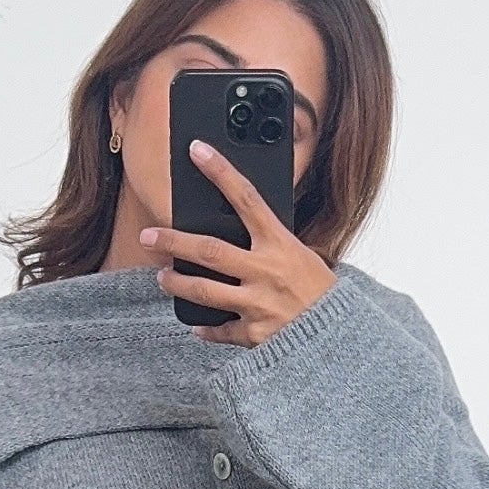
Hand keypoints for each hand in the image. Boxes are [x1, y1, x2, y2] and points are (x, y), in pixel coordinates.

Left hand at [139, 144, 337, 344]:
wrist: (340, 337)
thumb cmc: (322, 293)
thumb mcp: (302, 257)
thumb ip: (270, 245)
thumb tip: (237, 231)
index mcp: (281, 245)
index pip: (247, 198)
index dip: (221, 171)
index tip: (197, 151)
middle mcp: (265, 271)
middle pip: (208, 250)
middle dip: (172, 241)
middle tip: (148, 236)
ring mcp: (257, 303)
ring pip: (203, 290)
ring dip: (176, 283)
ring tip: (162, 277)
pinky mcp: (254, 333)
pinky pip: (221, 329)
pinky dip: (207, 329)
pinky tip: (197, 327)